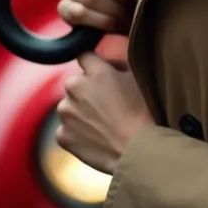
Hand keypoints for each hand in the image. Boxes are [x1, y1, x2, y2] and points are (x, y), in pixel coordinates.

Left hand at [55, 53, 154, 174]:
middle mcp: (75, 87)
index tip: (106, 76)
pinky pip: (66, 130)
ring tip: (103, 125)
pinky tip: (96, 139)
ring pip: (69, 107)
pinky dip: (77, 133)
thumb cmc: (145, 113)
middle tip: (107, 105)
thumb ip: (118, 67)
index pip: (85, 56)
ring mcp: (66, 112)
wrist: (139, 151)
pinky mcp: (62, 136)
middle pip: (75, 83)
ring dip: (81, 112)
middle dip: (87, 91)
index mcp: (94, 71)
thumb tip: (112, 67)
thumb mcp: (137, 79)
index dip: (96, 66)